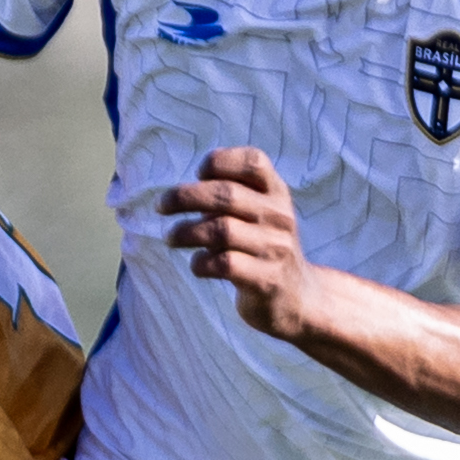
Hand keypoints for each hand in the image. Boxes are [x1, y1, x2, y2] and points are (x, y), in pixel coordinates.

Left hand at [161, 148, 321, 339]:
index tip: (198, 174)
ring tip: (171, 238)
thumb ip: (229, 197)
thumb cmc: (262, 248)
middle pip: (227, 194)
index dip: (220, 161)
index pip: (253, 161)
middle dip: (185, 197)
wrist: (297, 298)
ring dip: (186, 232)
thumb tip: (180, 193)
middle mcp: (280, 217)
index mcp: (277, 193)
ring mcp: (276, 249)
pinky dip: (201, 263)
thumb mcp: (257, 215)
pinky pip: (224, 265)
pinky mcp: (267, 280)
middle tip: (161, 206)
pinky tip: (197, 264)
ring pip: (221, 230)